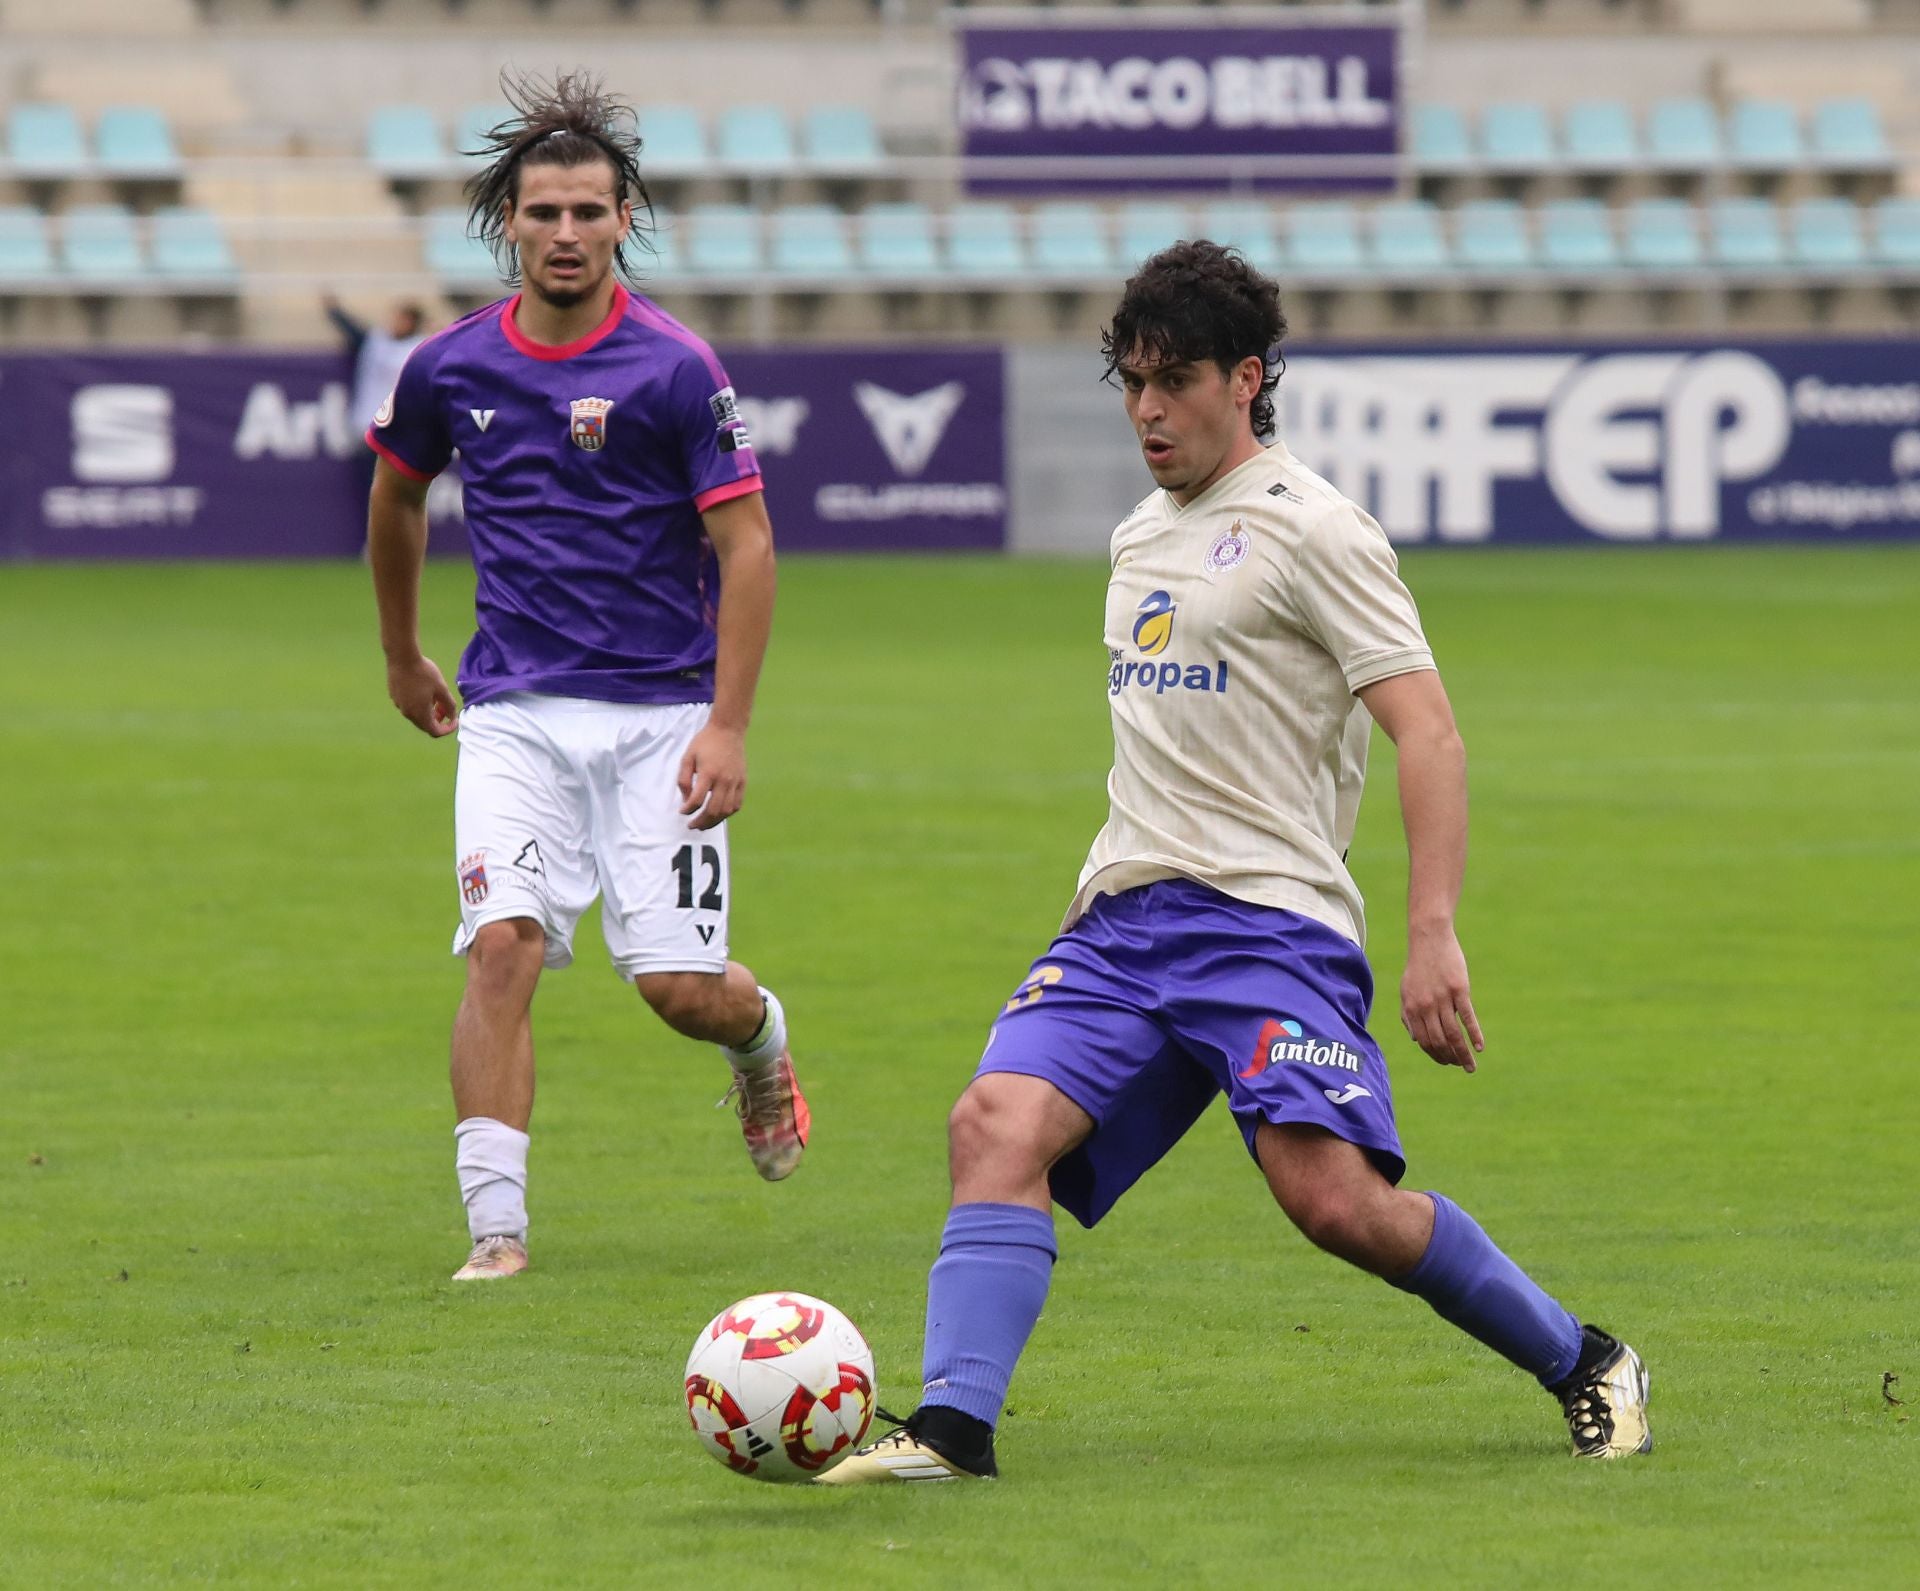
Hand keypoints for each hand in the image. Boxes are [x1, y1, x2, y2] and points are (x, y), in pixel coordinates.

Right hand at [387, 654, 457, 736]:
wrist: (401, 657)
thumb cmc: (424, 672)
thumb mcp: (442, 689)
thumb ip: (449, 705)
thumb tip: (452, 716)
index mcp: (420, 714)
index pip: (435, 732)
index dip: (448, 728)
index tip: (455, 719)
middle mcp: (407, 713)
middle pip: (425, 725)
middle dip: (439, 719)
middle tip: (447, 707)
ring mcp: (399, 705)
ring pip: (417, 715)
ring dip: (429, 712)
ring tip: (437, 698)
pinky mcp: (394, 696)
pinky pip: (409, 706)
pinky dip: (419, 705)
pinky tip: (423, 690)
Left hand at [678, 723, 745, 829]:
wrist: (728, 730)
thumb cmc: (705, 742)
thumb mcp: (687, 757)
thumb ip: (684, 779)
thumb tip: (686, 799)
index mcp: (708, 773)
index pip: (697, 800)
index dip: (688, 810)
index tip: (682, 812)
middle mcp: (724, 780)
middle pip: (713, 810)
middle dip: (701, 822)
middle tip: (692, 825)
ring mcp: (735, 782)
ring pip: (726, 811)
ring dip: (714, 821)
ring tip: (705, 824)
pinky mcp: (743, 782)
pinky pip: (737, 804)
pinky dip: (728, 813)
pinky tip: (719, 815)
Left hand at [1400, 923, 1483, 1071]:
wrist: (1429, 939)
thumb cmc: (1419, 966)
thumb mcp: (1406, 990)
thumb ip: (1408, 1015)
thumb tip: (1415, 1040)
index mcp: (1412, 1008)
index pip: (1423, 1041)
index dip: (1434, 1055)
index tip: (1445, 1062)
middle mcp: (1425, 1007)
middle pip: (1439, 1042)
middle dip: (1450, 1058)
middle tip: (1461, 1067)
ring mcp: (1443, 999)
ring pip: (1453, 1035)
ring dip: (1462, 1054)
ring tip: (1470, 1066)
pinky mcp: (1459, 990)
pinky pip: (1467, 1018)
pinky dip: (1474, 1035)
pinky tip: (1479, 1047)